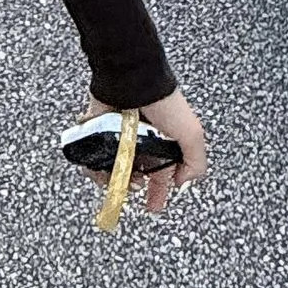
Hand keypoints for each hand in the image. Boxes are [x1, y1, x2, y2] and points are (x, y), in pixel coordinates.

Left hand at [81, 89, 207, 217]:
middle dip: (133, 186)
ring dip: (112, 178)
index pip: (161, 173)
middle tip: (133, 187)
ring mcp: (118, 135)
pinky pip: (91, 154)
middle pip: (133, 173)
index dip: (158, 192)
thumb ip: (195, 162)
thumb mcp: (192, 134)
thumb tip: (181, 182)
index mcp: (163, 142)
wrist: (133, 80)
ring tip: (115, 176)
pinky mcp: (97, 128)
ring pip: (111, 167)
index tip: (152, 207)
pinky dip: (93, 165)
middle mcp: (140, 139)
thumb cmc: (164, 103)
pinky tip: (98, 166)